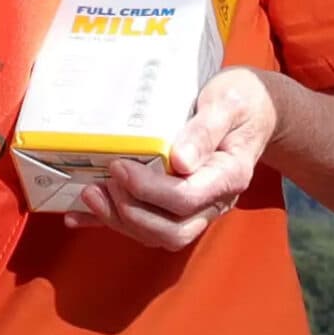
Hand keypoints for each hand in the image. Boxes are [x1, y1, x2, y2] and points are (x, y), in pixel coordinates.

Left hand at [69, 67, 277, 249]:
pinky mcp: (179, 205)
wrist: (256, 110)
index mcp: (229, 175)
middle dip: (131, 213)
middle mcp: (215, 200)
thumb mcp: (229, 102)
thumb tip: (180, 162)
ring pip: (158, 234)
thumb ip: (205, 130)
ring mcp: (198, 207)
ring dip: (120, 221)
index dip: (149, 190)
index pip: (187, 198)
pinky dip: (110, 224)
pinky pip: (146, 225)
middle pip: (172, 230)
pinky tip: (78, 216)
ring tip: (89, 193)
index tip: (121, 166)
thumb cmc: (243, 100)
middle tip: (103, 183)